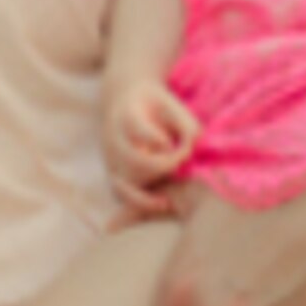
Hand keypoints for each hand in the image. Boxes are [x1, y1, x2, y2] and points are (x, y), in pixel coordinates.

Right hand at [103, 79, 199, 214]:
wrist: (126, 102)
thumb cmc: (156, 107)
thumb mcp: (173, 106)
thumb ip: (186, 125)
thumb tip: (193, 149)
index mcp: (126, 115)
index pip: (135, 128)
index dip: (155, 139)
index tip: (171, 143)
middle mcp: (114, 139)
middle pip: (130, 159)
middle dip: (159, 165)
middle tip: (180, 161)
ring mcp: (112, 158)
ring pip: (120, 184)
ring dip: (143, 195)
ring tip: (166, 202)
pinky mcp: (115, 173)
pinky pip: (122, 194)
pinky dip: (139, 203)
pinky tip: (162, 203)